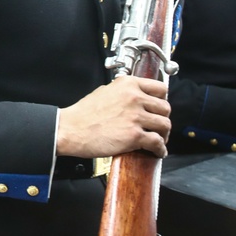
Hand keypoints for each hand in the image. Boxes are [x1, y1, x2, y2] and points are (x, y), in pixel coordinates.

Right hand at [55, 76, 170, 158]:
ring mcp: (135, 116)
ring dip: (163, 134)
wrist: (71, 129)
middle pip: (165, 108)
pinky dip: (160, 149)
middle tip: (159, 126)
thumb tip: (133, 97)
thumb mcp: (104, 91)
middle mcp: (134, 97)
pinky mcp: (134, 135)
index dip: (162, 100)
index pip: (160, 88)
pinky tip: (157, 151)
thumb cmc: (83, 114)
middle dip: (163, 118)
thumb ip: (122, 92)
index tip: (160, 107)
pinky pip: (157, 142)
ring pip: (164, 125)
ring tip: (159, 139)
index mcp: (127, 84)